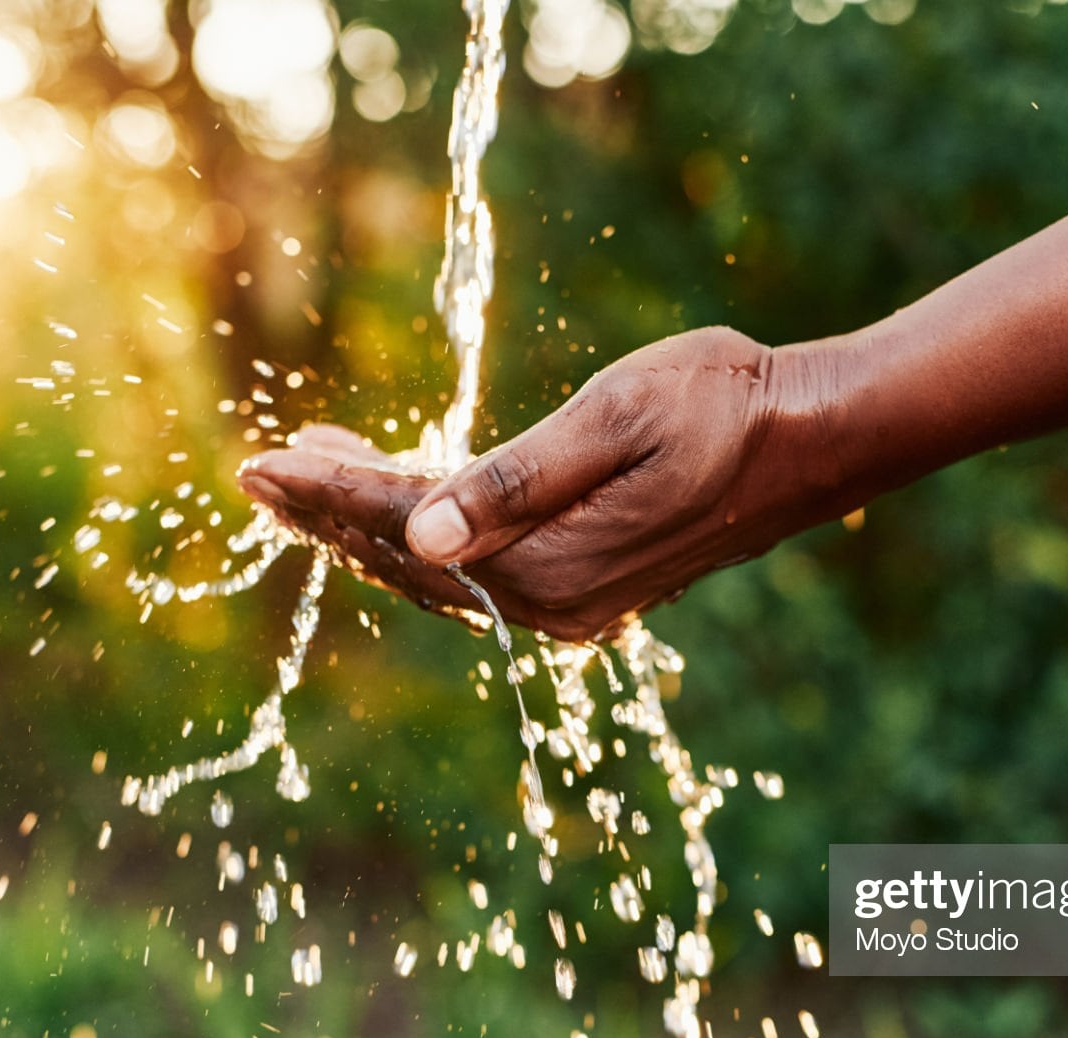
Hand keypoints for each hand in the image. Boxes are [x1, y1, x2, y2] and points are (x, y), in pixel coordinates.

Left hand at [238, 327, 849, 641]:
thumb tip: (419, 531)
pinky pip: (476, 569)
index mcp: (548, 563)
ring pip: (436, 570)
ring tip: (305, 478)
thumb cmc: (723, 404)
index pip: (402, 528)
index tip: (254, 463)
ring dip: (367, 524)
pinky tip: (398, 497)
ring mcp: (570, 603)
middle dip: (328, 514)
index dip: (325, 493)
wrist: (813, 438)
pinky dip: (422, 533)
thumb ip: (515, 478)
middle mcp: (552, 602)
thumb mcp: (615, 418)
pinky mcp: (586, 586)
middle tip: (256, 473)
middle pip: (405, 561)